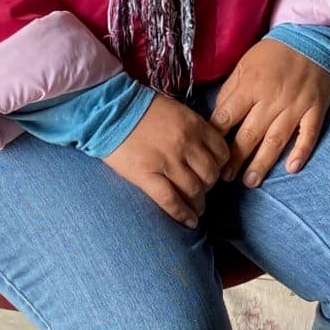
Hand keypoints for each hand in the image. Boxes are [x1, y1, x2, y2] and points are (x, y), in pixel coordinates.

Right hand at [102, 93, 226, 228]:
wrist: (108, 109)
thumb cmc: (140, 107)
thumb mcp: (175, 109)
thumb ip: (192, 127)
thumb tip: (202, 147)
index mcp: (194, 125)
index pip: (221, 151)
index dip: (220, 165)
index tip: (215, 171)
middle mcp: (186, 144)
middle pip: (210, 174)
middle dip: (210, 186)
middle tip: (204, 191)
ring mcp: (167, 161)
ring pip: (194, 190)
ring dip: (198, 203)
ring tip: (197, 209)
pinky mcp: (147, 176)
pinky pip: (171, 200)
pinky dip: (182, 214)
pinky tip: (189, 222)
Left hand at [211, 39, 329, 186]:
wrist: (311, 36)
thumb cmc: (272, 53)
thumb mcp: (243, 64)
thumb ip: (230, 91)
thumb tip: (218, 118)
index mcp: (250, 86)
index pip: (228, 117)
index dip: (216, 138)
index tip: (207, 154)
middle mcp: (272, 99)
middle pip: (249, 134)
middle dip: (235, 159)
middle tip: (224, 178)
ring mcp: (295, 106)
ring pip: (276, 140)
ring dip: (262, 163)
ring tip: (250, 181)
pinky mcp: (315, 109)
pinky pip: (309, 134)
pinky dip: (301, 152)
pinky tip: (292, 169)